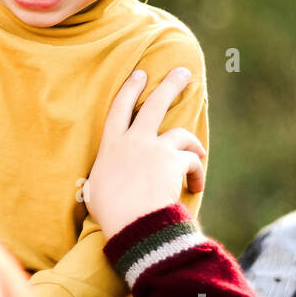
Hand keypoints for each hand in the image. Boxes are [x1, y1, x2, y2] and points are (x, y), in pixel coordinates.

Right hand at [82, 67, 205, 238]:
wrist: (133, 224)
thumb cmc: (111, 214)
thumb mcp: (95, 192)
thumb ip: (103, 178)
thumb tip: (100, 183)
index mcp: (110, 147)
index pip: (118, 109)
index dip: (129, 89)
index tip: (140, 74)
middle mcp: (133, 141)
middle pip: (154, 104)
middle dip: (170, 85)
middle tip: (183, 72)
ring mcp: (155, 149)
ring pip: (181, 132)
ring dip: (193, 142)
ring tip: (199, 151)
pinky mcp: (175, 161)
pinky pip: (192, 161)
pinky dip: (197, 172)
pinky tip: (196, 185)